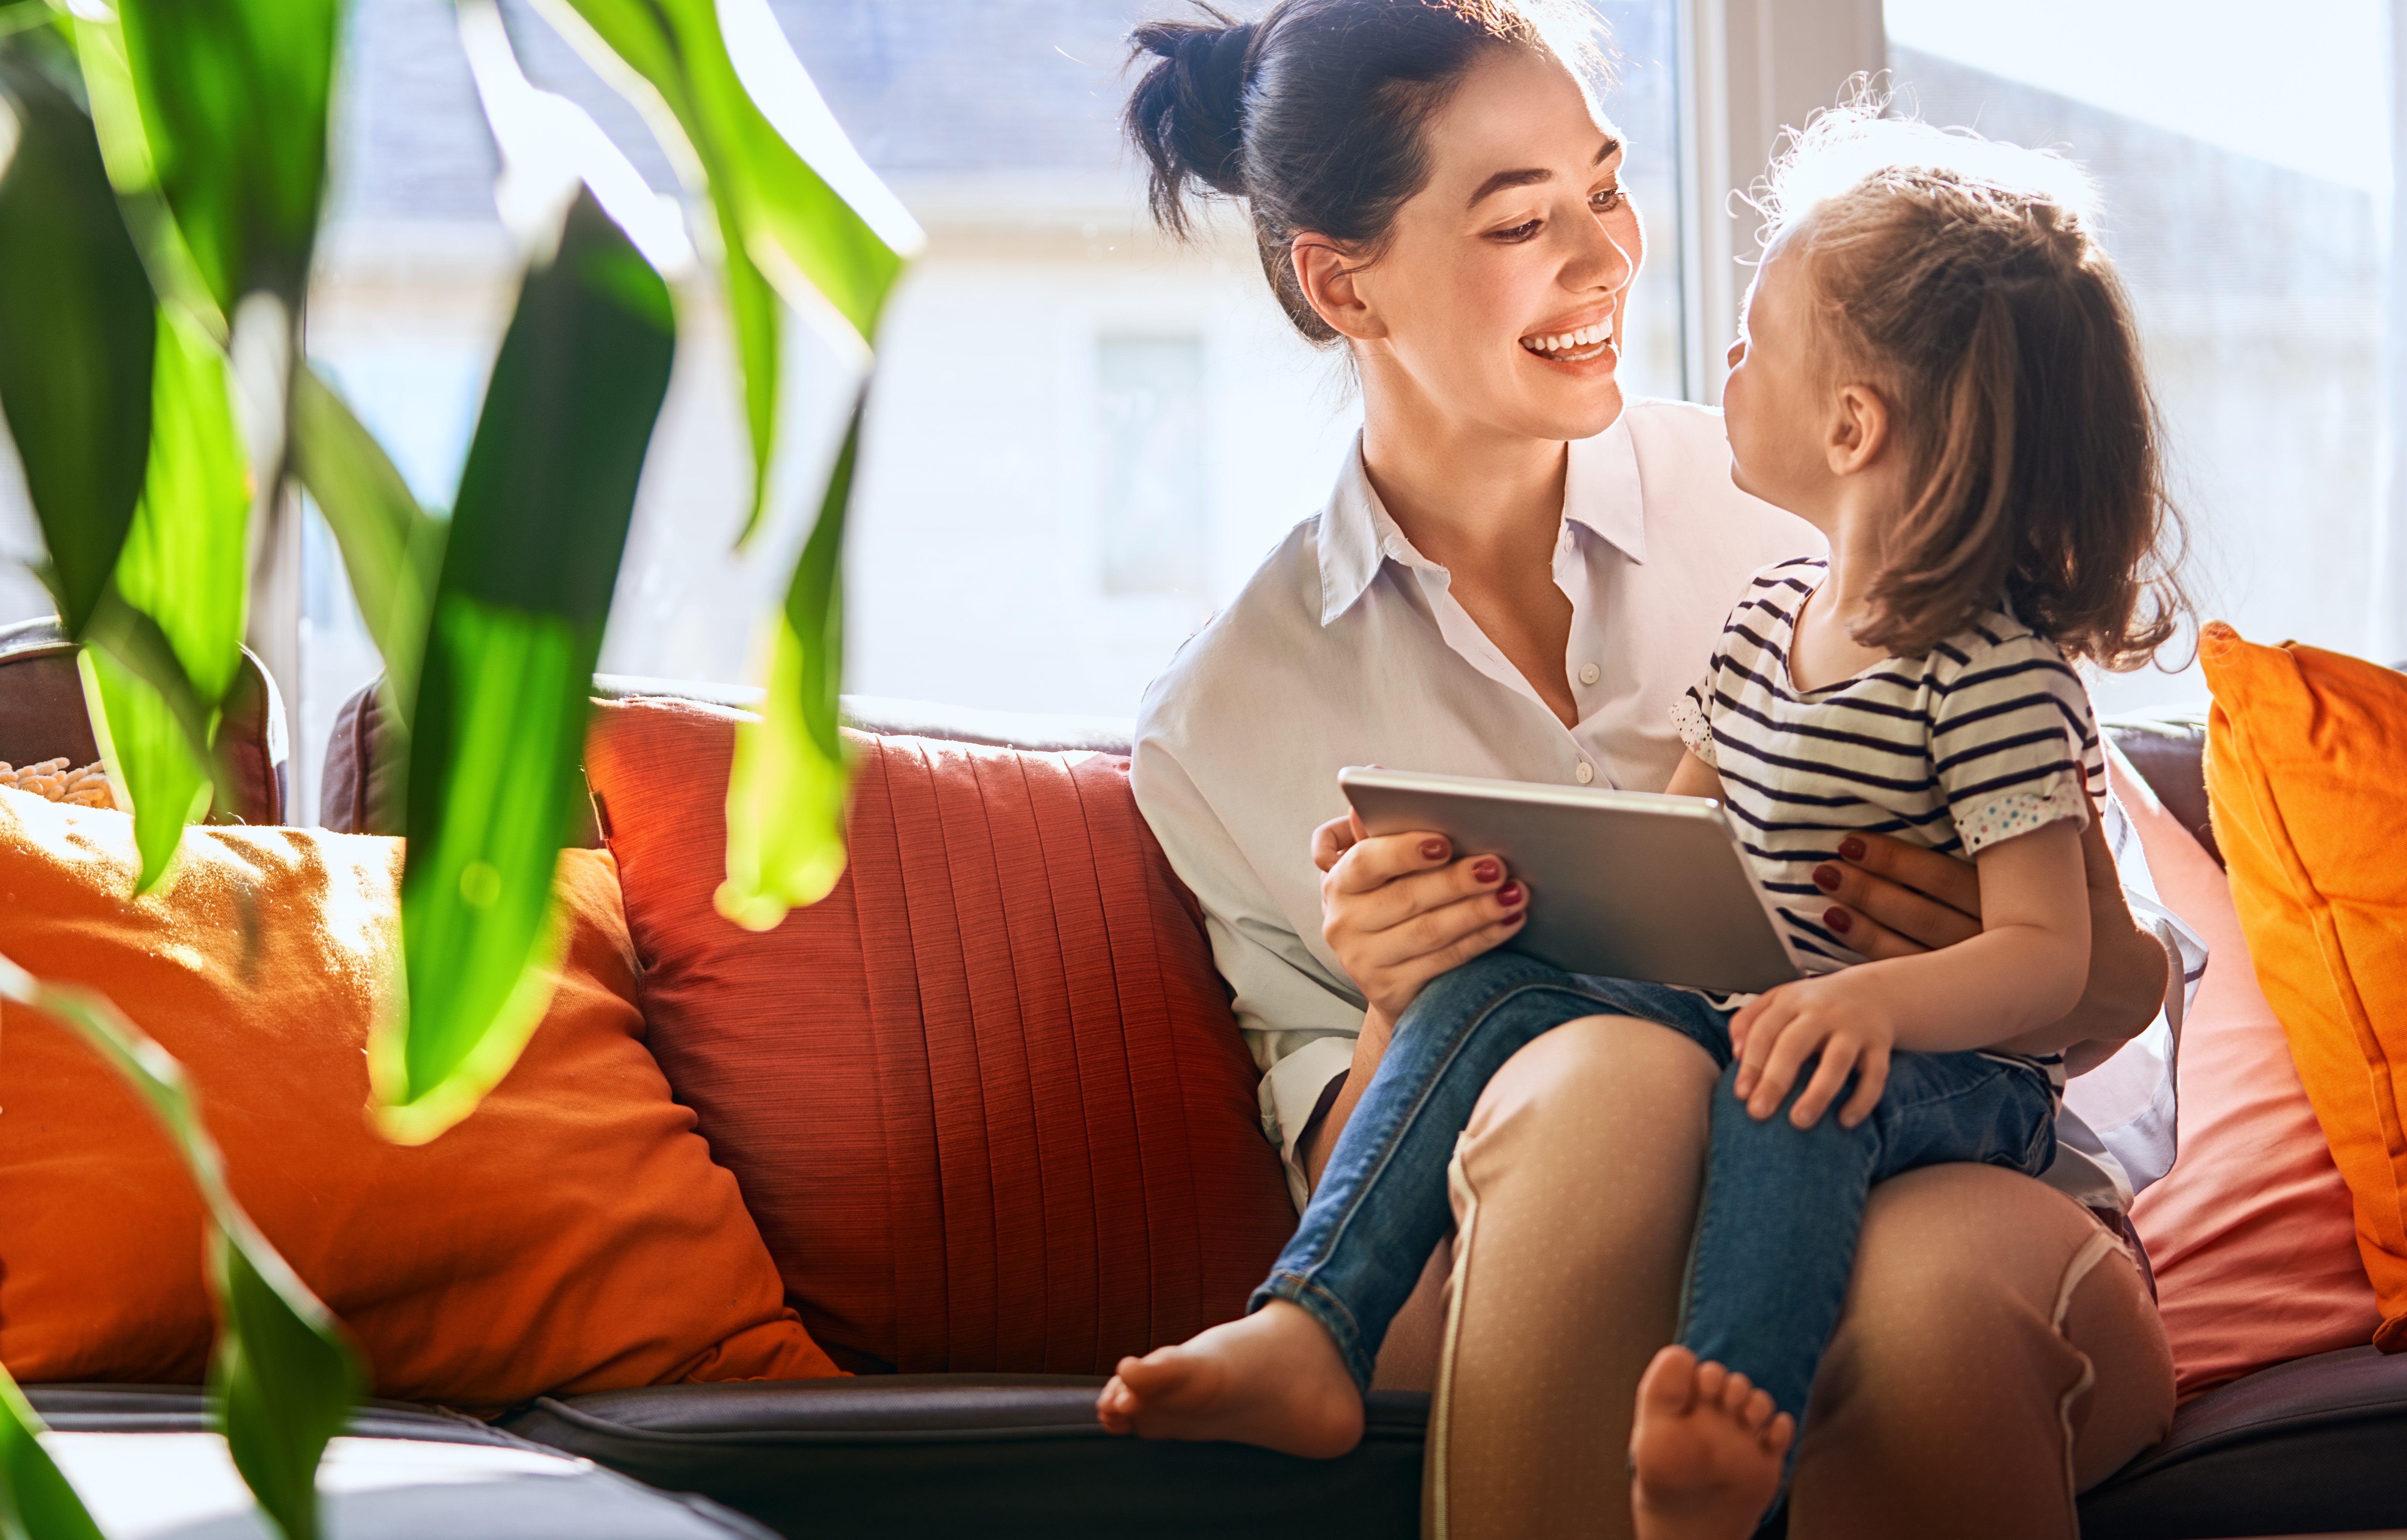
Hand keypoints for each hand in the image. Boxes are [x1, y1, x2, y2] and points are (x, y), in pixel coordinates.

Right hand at [1313, 809, 1527, 1024]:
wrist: (1391, 977)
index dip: (1405, 850)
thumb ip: (1381, 826)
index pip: (1366, 862)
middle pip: (1406, 898)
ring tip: (1515, 893)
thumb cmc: (1393, 901)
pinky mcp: (1390, 991)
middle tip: (1498, 865)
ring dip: (1477, 911)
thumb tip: (1377, 773)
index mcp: (1338, 882)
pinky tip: (1509, 922)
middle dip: (1457, 880)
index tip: (1445, 841)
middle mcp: (1342, 923)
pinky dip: (1481, 941)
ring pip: (1428, 932)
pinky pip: (1444, 963)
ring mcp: (1364, 962)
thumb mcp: (1380, 866)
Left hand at [1728, 970, 1898, 1128]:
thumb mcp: (1779, 1001)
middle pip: (1795, 1045)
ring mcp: (1853, 1028)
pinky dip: (1862, 1099)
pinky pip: (1874, 1075)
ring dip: (1818, 1093)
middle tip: (1758, 1112)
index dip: (1751, 1063)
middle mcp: (1822, 1012)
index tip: (1740, 1093)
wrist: (1873, 992)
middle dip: (1775, 1080)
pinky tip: (1845, 1121)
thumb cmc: (1815, 1006)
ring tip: (1800, 1121)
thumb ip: (1750, 1020)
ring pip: (1836, 1061)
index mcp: (1791, 1001)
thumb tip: (1736, 1053)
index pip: (1765, 1030)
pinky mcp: (1879, 1045)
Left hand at [1809, 810, 2165, 1053]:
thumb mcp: (2099, 878)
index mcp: (2022, 911)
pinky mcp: (1974, 1013)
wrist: (2122, 1000)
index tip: (1853, 839)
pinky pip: (1919, 992)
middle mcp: (1997, 950)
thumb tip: (2074, 768)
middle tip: (1822, 869)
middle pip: (1920, 918)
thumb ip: (2080, 828)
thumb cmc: (2105, 924)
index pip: (1946, 881)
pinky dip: (1880, 972)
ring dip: (1864, 932)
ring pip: (1912, 958)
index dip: (1897, 862)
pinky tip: (1847, 952)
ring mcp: (1984, 987)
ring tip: (1824, 905)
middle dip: (1870, 893)